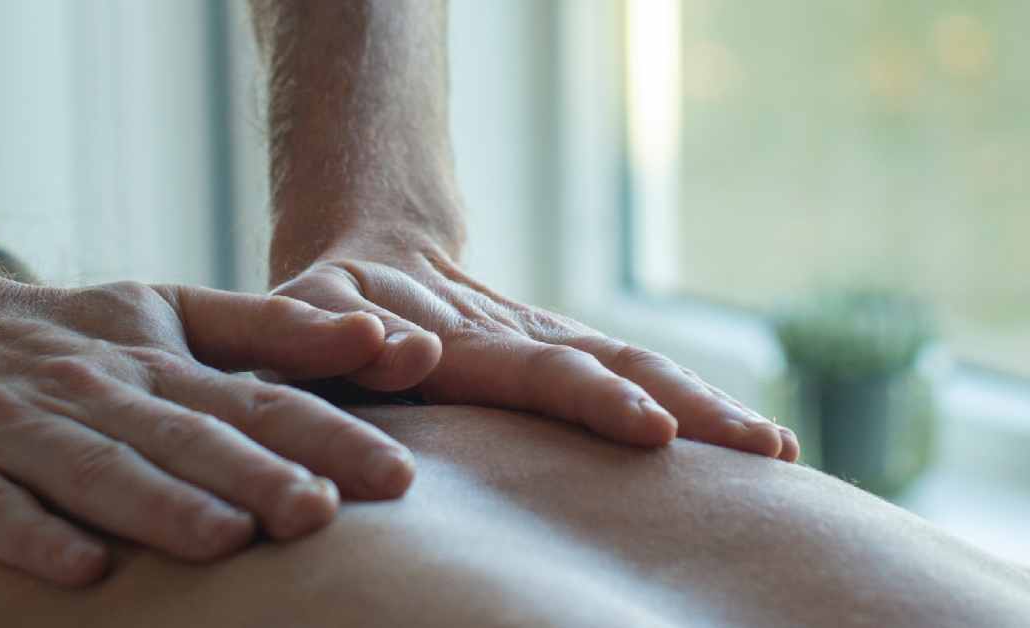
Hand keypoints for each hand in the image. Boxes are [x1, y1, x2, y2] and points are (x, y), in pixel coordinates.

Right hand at [0, 277, 414, 585]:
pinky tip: (84, 569)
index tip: (396, 473)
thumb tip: (374, 335)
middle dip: (257, 475)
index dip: (328, 433)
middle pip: (187, 437)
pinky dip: (32, 536)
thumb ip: (268, 329)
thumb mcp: (168, 312)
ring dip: (161, 504)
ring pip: (97, 468)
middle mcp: (96, 390)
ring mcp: (14, 427)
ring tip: (226, 539)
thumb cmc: (66, 337)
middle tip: (323, 510)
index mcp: (160, 361)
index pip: (259, 399)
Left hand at [272, 239, 799, 461]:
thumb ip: (327, 331)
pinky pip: (634, 375)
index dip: (598, 399)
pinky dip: (693, 404)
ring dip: (708, 406)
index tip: (655, 430)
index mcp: (463, 344)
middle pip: (617, 366)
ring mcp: (549, 346)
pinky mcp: (561, 357)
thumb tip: (396, 349)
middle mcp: (522, 342)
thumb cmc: (324, 307)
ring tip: (778, 452)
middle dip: (690, 408)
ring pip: (639, 367)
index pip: (542, 372)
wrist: (371, 256)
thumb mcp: (305, 313)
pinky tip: (750, 442)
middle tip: (762, 452)